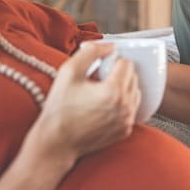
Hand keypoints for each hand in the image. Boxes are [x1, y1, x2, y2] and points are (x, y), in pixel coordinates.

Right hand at [31, 42, 140, 165]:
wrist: (55, 143)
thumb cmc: (59, 108)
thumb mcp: (69, 71)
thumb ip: (91, 52)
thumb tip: (110, 46)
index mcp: (114, 91)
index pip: (126, 63)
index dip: (111, 61)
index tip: (98, 68)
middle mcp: (125, 107)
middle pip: (133, 77)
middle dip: (118, 73)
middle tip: (97, 80)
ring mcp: (127, 121)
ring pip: (134, 92)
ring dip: (122, 88)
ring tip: (100, 92)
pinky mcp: (125, 131)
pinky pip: (131, 109)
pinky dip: (121, 104)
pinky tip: (103, 106)